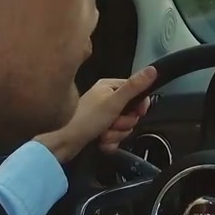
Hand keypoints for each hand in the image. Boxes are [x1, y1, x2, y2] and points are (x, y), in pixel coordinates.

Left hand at [35, 66, 156, 162]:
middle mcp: (105, 99)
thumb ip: (134, 87)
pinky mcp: (97, 131)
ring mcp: (101, 116)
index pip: (136, 92)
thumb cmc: (86, 119)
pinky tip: (100, 143)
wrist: (60, 144)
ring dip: (115, 134)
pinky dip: (109, 142)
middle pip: (131, 112)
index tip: (137, 113)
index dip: (139, 105)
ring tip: (102, 134)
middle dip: (124, 123)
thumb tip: (153, 70)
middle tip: (112, 124)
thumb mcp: (113, 102)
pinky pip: (114, 137)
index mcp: (108, 86)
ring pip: (123, 127)